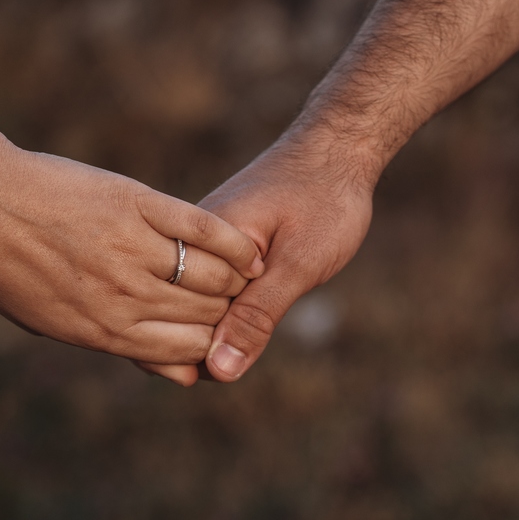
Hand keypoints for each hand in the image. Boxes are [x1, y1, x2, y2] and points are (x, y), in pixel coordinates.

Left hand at [0, 123, 263, 374]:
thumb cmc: (4, 264)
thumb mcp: (51, 320)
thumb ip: (116, 342)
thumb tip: (178, 375)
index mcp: (100, 331)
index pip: (186, 353)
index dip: (212, 346)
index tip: (220, 334)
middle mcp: (122, 296)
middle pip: (206, 316)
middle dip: (229, 313)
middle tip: (240, 301)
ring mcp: (131, 249)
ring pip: (213, 276)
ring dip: (238, 279)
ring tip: (248, 274)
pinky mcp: (138, 204)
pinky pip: (203, 229)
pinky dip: (234, 242)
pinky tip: (249, 248)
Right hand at [135, 130, 374, 384]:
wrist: (338, 148)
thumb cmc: (324, 200)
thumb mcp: (298, 264)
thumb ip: (257, 317)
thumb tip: (218, 372)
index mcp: (198, 243)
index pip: (182, 322)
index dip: (208, 350)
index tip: (246, 343)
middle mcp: (189, 244)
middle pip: (180, 320)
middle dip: (208, 343)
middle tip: (258, 324)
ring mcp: (200, 247)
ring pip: (194, 309)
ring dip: (217, 328)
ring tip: (258, 321)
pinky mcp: (215, 249)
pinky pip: (208, 293)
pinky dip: (226, 311)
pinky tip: (252, 316)